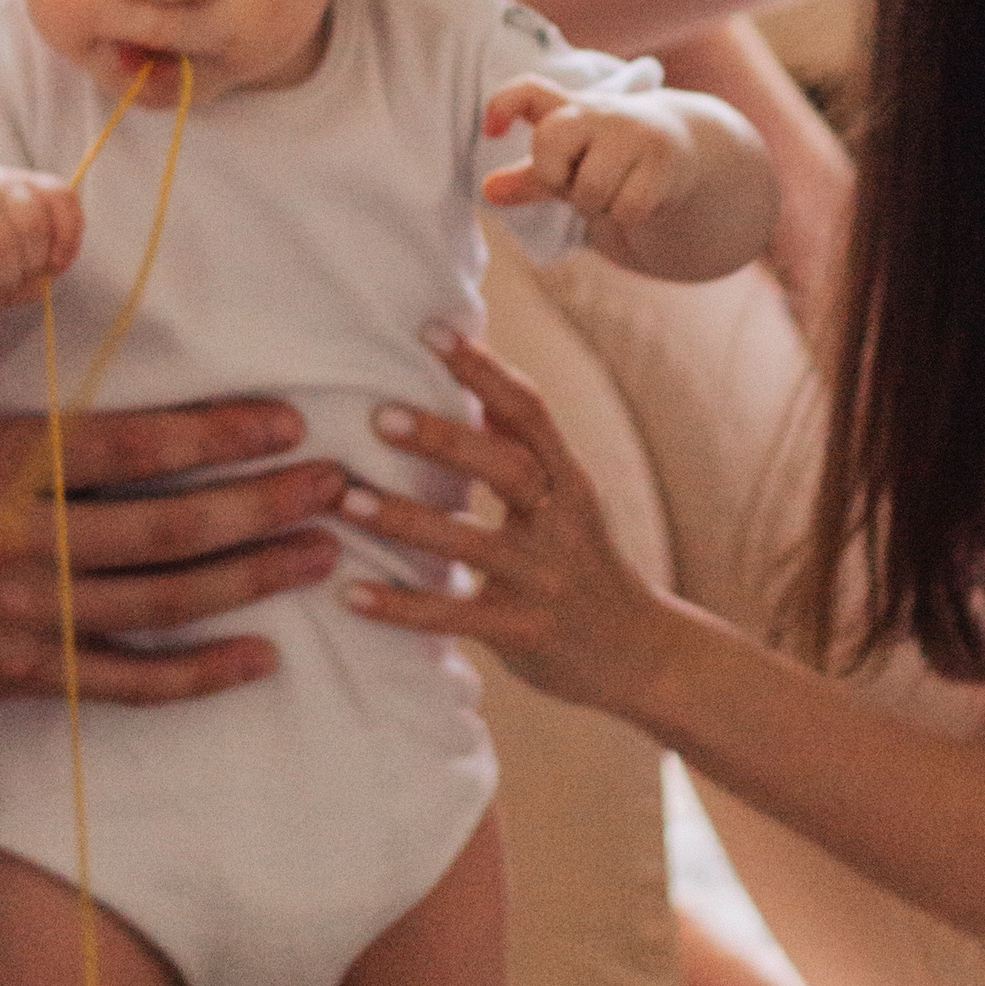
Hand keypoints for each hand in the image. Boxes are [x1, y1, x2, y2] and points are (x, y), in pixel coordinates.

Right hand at [0, 168, 82, 325]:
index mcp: (16, 185)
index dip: (67, 235)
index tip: (57, 263)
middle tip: (19, 274)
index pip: (59, 196)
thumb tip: (52, 264)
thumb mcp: (29, 257)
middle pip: (32, 222)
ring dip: (5, 278)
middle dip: (33, 259)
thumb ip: (48, 255)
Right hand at [0, 382, 343, 710]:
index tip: (289, 421)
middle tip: (340, 486)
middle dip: (264, 507)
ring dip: (251, 583)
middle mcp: (13, 549)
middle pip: (167, 531)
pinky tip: (260, 658)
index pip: (128, 448)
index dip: (216, 434)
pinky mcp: (11, 678)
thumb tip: (1, 235)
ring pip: (160, 607)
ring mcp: (17, 622)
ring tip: (320, 556)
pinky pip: (122, 685)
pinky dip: (196, 676)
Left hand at [338, 324, 677, 718]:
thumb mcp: (567, 499)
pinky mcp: (523, 632)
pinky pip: (454, 617)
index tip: (431, 331)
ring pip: (471, 543)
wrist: (641, 654)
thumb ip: (521, 446)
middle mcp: (562, 523)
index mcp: (568, 481)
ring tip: (344, 498)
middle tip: (379, 415)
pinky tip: (350, 594)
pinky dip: (400, 607)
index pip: (530, 411)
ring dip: (404, 519)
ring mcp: (544, 580)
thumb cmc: (584, 561)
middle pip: (507, 468)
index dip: (484, 370)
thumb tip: (470, 374)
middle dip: (444, 439)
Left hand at [483, 80, 692, 231]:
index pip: (530, 91)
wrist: (685, 149)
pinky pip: (625, 209)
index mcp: (570, 108)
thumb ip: (529, 177)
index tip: (490, 131)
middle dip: (553, 173)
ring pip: (590, 189)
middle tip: (574, 180)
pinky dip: (625, 216)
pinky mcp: (664, 161)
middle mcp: (600, 112)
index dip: (503, 105)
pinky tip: (637, 197)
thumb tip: (488, 190)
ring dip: (596, 205)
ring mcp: (634, 133)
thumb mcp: (568, 163)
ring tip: (612, 190)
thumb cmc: (611, 157)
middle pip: (550, 139)